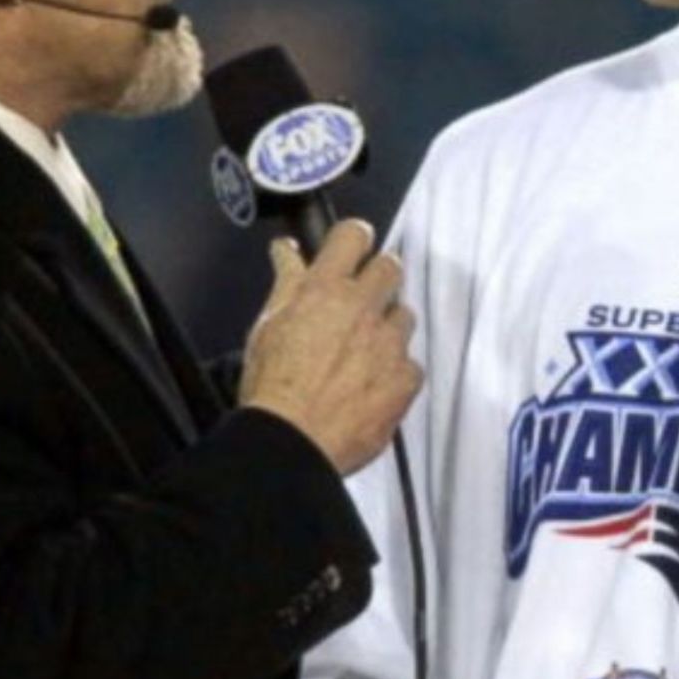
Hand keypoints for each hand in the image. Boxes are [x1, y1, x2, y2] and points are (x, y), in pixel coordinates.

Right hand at [238, 219, 421, 475]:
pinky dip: (396, 370)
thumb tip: (287, 251)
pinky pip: (411, 363)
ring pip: (404, 315)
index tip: (354, 247)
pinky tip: (373, 383)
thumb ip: (285, 281)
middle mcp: (362, 309)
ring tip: (364, 351)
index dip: (355, 238)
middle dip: (380, 277)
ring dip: (389, 325)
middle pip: (391, 267)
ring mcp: (388, 343)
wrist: (291, 442)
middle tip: (363, 298)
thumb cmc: (273, 388)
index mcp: (325, 289)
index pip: (353, 236)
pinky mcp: (405, 378)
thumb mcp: (267, 325)